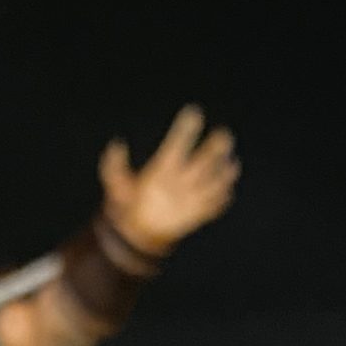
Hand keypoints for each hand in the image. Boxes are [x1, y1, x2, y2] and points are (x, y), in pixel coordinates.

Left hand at [98, 104, 238, 255]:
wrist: (137, 232)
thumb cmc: (127, 204)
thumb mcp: (116, 184)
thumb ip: (113, 166)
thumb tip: (116, 144)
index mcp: (164, 165)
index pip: (178, 142)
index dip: (185, 128)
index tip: (194, 113)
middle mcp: (181, 177)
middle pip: (202, 158)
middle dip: (214, 147)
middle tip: (224, 135)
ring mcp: (190, 195)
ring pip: (212, 180)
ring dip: (223, 173)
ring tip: (232, 165)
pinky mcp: (196, 213)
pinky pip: (212, 206)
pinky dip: (220, 200)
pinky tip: (227, 193)